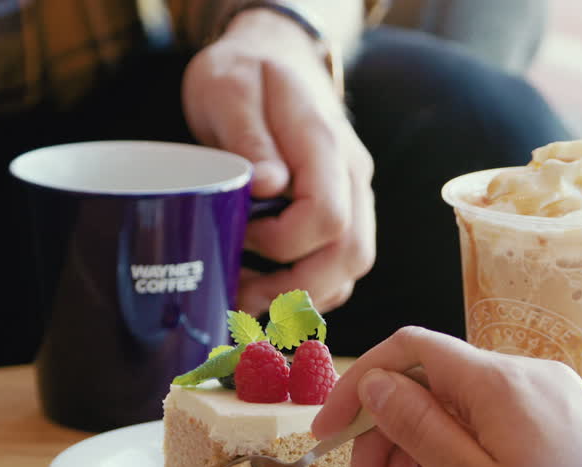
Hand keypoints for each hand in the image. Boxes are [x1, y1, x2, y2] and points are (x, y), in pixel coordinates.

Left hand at [182, 8, 374, 315]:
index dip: (280, 242)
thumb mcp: (229, 88)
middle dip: (294, 288)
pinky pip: (337, 267)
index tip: (239, 232)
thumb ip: (248, 135)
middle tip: (240, 294)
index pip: (327, 215)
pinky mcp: (340, 211)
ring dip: (300, 296)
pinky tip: (265, 290)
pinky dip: (305, 290)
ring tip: (246, 297)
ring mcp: (352, 196)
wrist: (274, 55)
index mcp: (325, 145)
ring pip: (349, 269)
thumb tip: (269, 187)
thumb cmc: (245, 72)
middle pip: (350, 254)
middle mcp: (351, 175)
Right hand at [312, 327, 581, 466]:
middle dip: (387, 434)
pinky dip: (457, 453)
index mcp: (499, 381)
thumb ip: (420, 427)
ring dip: (419, 450)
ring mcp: (544, 393)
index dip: (360, 385)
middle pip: (431, 385)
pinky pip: (490, 423)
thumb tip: (376, 386)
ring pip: (459, 407)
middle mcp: (524, 373)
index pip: (409, 350)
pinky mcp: (557, 417)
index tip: (329, 429)